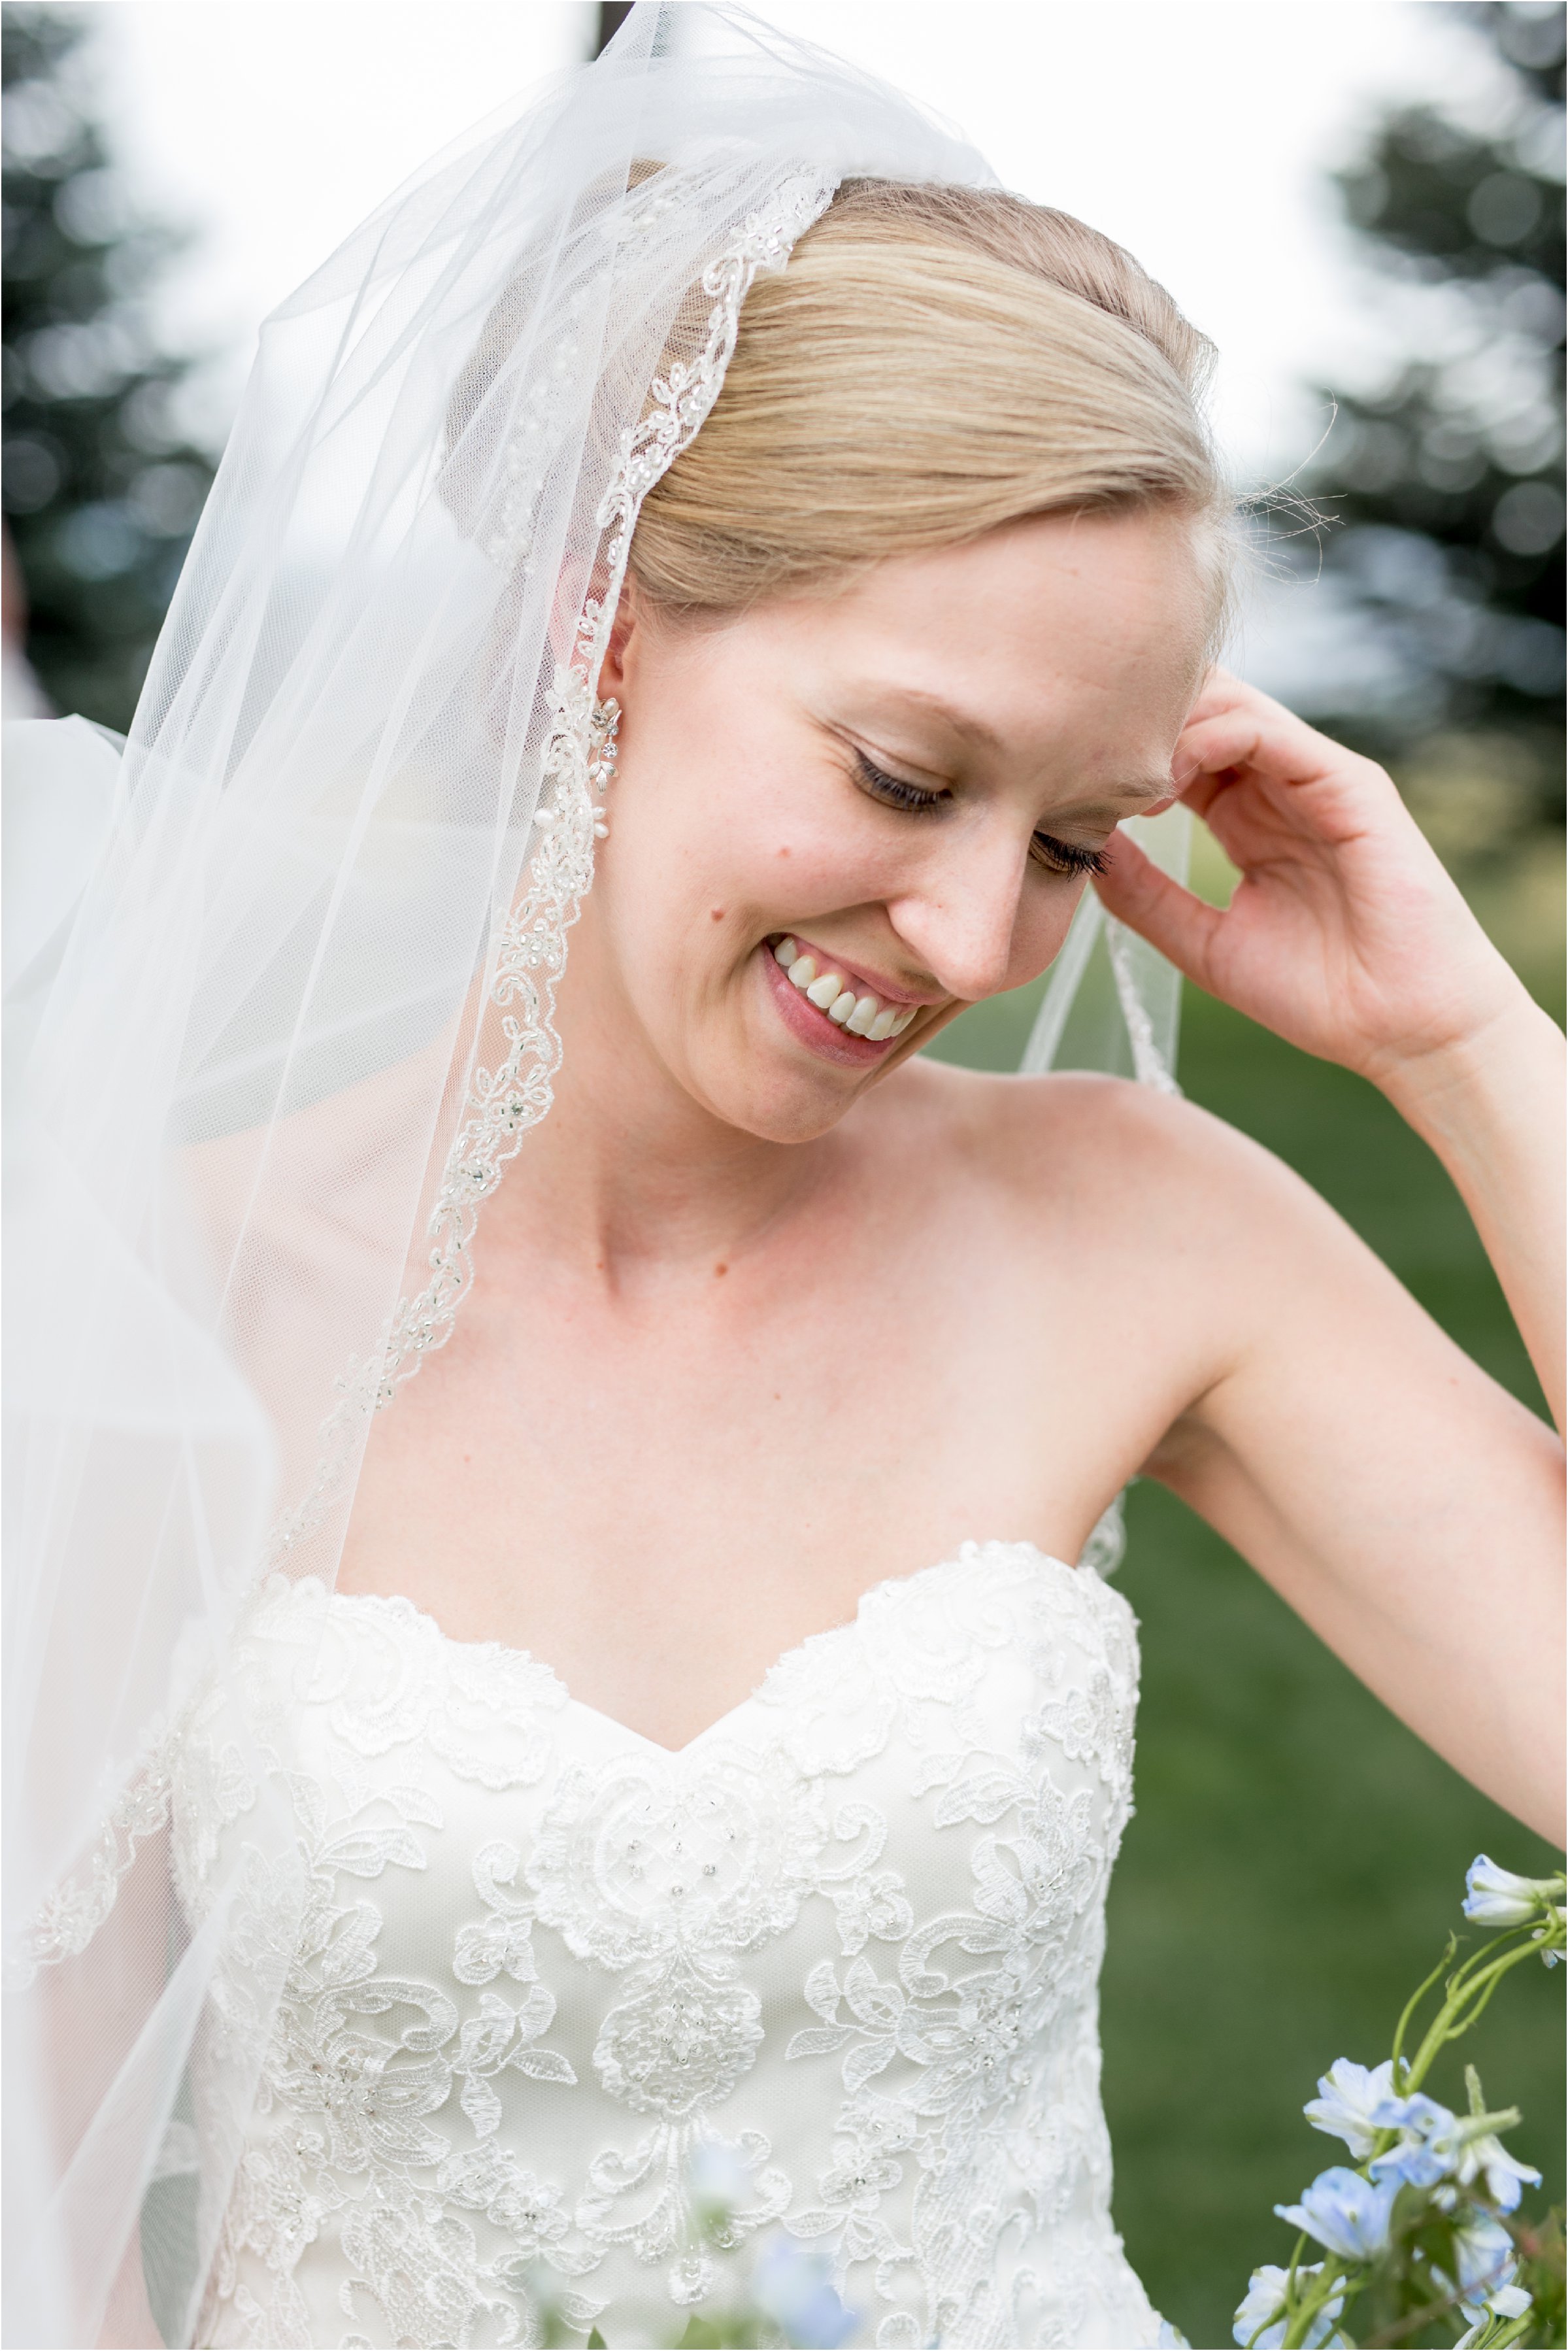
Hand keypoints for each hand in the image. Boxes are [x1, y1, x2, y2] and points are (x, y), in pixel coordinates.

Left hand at [1092, 669, 1530, 1098]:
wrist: (1404, 1030)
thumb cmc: (1318, 995)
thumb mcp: (1204, 945)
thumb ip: (1144, 896)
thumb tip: (1081, 849)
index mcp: (1244, 816)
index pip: (1174, 748)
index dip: (1117, 757)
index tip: (1069, 794)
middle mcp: (1278, 785)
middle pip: (1197, 709)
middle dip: (1134, 726)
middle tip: (1085, 768)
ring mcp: (1315, 777)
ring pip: (1229, 704)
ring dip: (1164, 727)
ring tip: (1121, 777)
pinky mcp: (1348, 783)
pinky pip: (1269, 730)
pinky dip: (1210, 738)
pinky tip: (1167, 779)